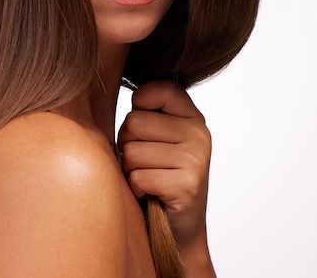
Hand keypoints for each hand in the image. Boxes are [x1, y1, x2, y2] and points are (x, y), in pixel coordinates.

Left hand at [117, 80, 211, 252]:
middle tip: (142, 160)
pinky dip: (137, 189)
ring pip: (132, 151)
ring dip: (131, 170)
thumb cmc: (159, 175)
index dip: (138, 105)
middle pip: (135, 121)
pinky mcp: (187, 186)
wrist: (180, 229)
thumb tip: (117, 87)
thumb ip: (147, 112)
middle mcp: (199, 134)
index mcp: (193, 117)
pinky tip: (151, 194)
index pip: (158, 89)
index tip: (142, 127)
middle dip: (127, 143)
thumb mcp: (158, 136)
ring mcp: (196, 159)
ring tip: (148, 177)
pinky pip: (138, 177)